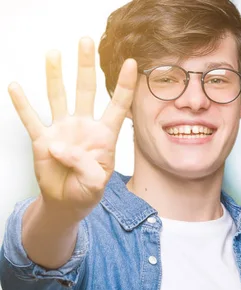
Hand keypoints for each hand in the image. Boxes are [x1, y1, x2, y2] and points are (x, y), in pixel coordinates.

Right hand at [8, 37, 136, 219]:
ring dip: (55, 76)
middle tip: (85, 42)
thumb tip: (60, 147)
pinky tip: (15, 86)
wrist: (67, 202)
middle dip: (86, 66)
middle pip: (86, 90)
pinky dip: (22, 104)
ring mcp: (62, 130)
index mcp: (105, 135)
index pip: (118, 105)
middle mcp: (84, 126)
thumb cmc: (87, 190)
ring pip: (59, 97)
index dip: (124, 85)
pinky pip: (31, 119)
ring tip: (54, 54)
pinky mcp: (42, 139)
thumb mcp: (96, 184)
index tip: (131, 63)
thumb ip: (86, 166)